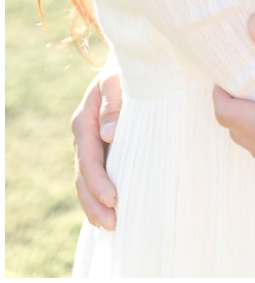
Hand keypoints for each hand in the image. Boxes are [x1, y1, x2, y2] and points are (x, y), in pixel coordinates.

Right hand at [71, 67, 122, 229]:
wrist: (135, 62)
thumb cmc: (129, 69)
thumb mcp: (118, 78)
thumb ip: (114, 102)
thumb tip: (110, 133)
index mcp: (84, 120)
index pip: (89, 158)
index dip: (99, 182)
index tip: (113, 199)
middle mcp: (85, 135)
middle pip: (83, 176)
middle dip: (95, 203)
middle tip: (113, 224)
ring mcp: (93, 143)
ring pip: (87, 181)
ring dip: (96, 205)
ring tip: (111, 226)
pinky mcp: (105, 148)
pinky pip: (99, 176)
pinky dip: (101, 196)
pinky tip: (112, 213)